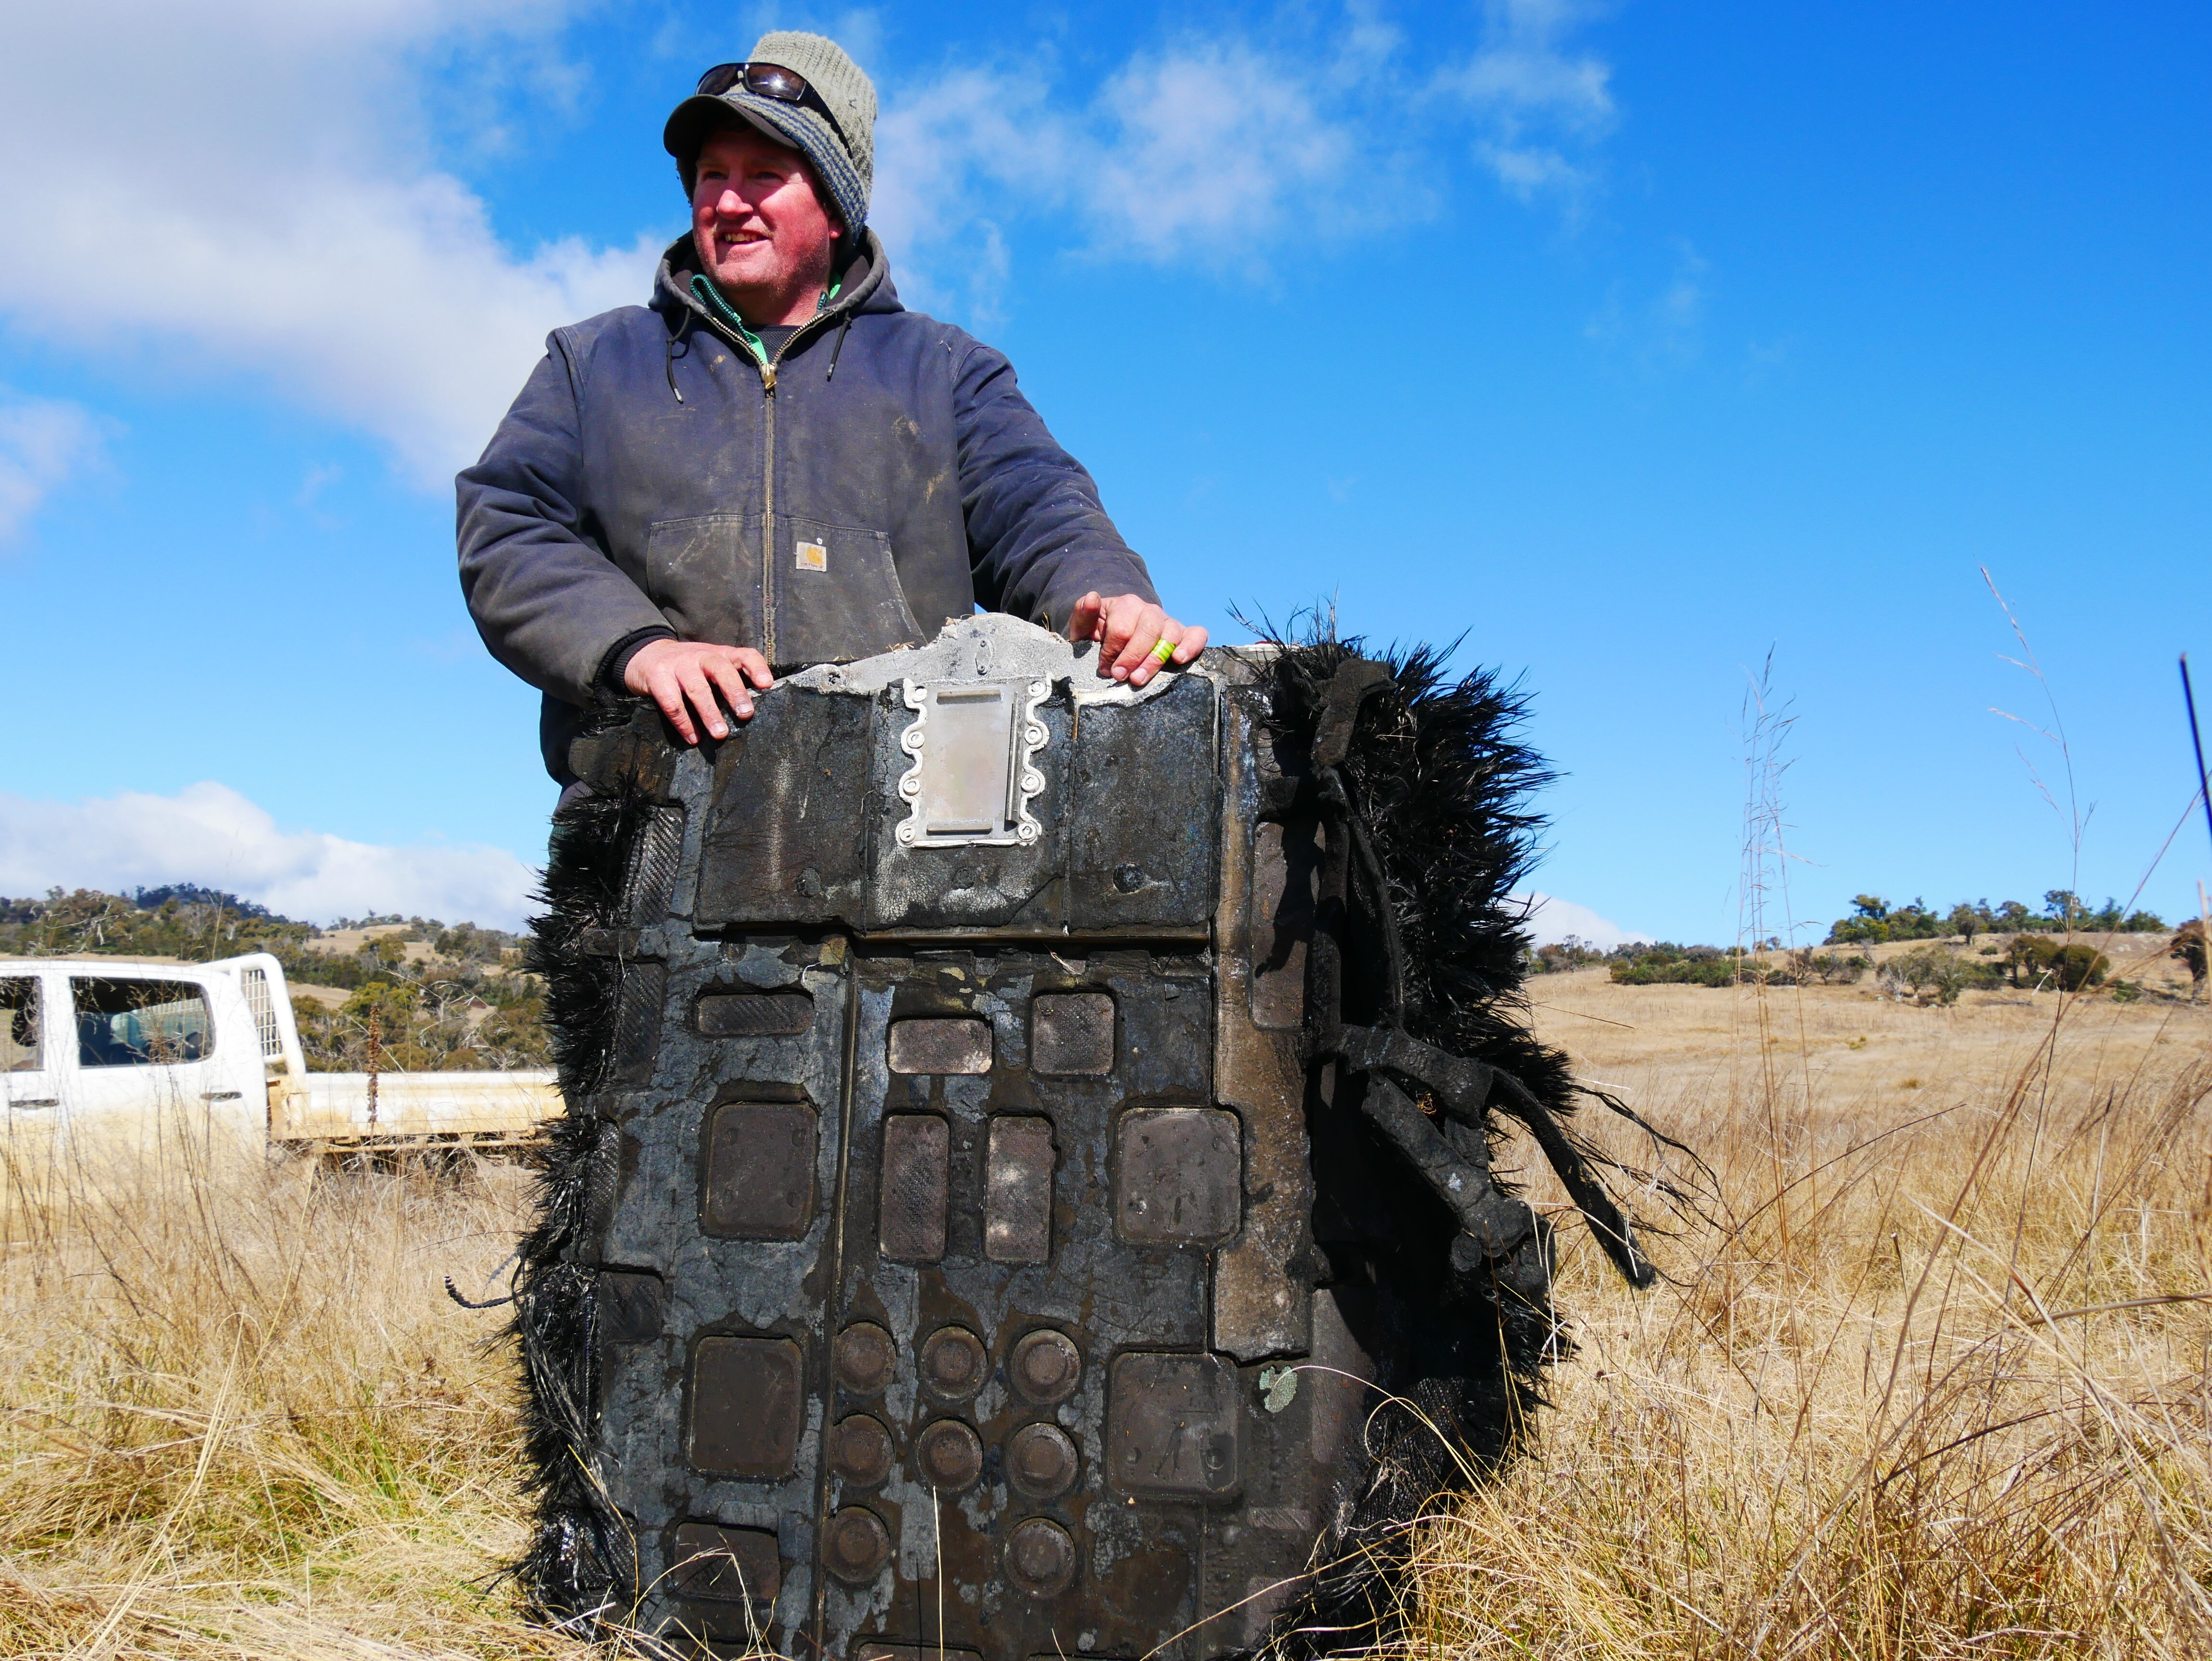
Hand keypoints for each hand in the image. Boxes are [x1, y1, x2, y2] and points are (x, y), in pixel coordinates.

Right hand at [622, 639, 773, 742]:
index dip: (756, 667)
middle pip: (721, 669)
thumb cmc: (688, 668)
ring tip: (720, 734)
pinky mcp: (657, 678)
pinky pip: (671, 703)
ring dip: (709, 713)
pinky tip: (693, 738)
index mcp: (719, 654)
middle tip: (746, 713)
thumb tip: (751, 712)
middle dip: (735, 692)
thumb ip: (729, 680)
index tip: (766, 685)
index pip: (743, 654)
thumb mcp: (710, 666)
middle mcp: (700, 656)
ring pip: (697, 688)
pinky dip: (683, 723)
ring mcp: (678, 665)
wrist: (646, 655)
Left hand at [1066, 592, 1208, 687]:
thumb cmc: (1099, 635)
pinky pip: (1197, 634)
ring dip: (1155, 660)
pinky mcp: (1183, 634)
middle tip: (1120, 677)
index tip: (1105, 668)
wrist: (1114, 639)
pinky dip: (1192, 645)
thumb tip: (1092, 597)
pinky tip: (1179, 659)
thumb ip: (1083, 614)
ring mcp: (1168, 622)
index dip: (1112, 651)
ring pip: (1170, 635)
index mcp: (1125, 604)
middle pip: (1147, 631)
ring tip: (1139, 679)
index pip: (1122, 628)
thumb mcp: (1083, 627)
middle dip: (1132, 657)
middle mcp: (1149, 610)